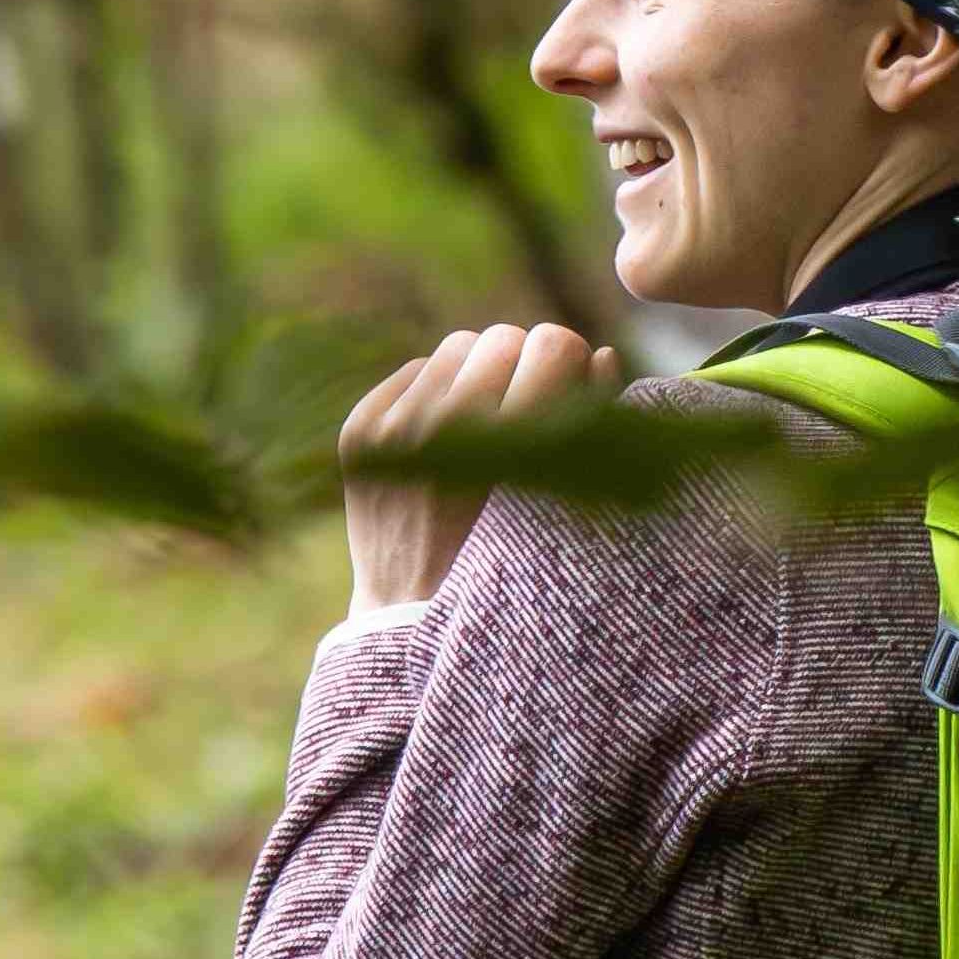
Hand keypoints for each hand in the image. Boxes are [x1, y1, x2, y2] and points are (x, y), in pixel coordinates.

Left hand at [338, 323, 618, 613]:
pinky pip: (416, 369)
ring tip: (487, 423)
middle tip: (527, 411)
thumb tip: (599, 353)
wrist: (413, 620)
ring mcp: (392, 431)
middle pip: (504, 338)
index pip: (554, 344)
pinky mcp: (359, 432)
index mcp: (510, 448)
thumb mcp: (569, 503)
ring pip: (458, 347)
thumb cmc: (513, 563)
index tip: (571, 391)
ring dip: (479, 375)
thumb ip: (594, 424)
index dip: (571, 365)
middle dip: (524, 369)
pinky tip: (447, 439)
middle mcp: (444, 432)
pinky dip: (437, 393)